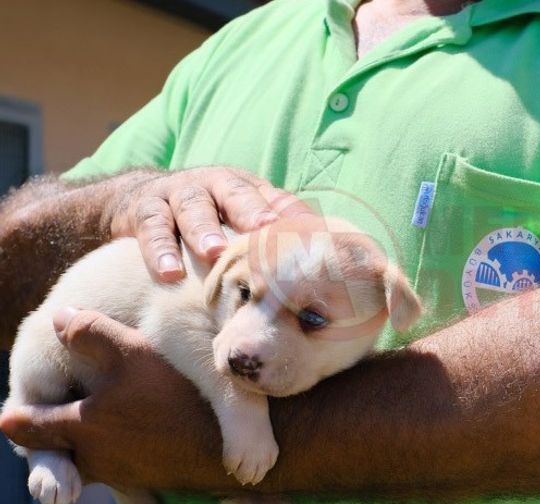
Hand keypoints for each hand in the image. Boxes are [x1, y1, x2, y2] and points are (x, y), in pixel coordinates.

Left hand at [0, 309, 235, 492]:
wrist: (223, 446)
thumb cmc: (175, 398)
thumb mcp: (133, 354)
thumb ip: (92, 334)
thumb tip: (59, 317)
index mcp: (78, 428)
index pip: (24, 426)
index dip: (17, 414)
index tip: (14, 409)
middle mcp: (91, 458)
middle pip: (54, 447)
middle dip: (54, 428)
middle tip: (62, 405)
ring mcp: (119, 472)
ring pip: (87, 456)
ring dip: (89, 437)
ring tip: (107, 412)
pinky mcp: (146, 476)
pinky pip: (119, 462)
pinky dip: (119, 446)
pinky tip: (141, 425)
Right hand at [107, 167, 309, 281]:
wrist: (136, 199)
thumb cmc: (205, 217)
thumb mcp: (237, 219)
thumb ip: (271, 236)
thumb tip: (317, 263)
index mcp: (245, 188)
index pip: (273, 199)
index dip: (290, 214)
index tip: (308, 233)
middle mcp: (214, 184)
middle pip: (235, 194)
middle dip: (250, 211)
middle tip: (264, 230)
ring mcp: (178, 194)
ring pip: (192, 208)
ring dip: (204, 231)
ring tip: (214, 254)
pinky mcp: (143, 210)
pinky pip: (152, 228)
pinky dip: (160, 250)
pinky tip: (169, 273)